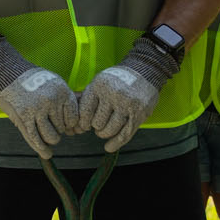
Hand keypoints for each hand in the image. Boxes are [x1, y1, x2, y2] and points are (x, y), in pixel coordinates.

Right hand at [0, 35, 82, 157]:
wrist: (9, 74)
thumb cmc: (33, 80)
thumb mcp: (54, 83)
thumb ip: (65, 100)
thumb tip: (77, 125)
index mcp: (62, 91)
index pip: (73, 118)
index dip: (69, 124)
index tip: (65, 125)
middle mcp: (51, 101)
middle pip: (63, 128)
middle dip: (58, 130)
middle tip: (51, 126)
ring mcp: (37, 110)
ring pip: (51, 136)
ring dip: (51, 139)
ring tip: (49, 137)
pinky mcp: (24, 117)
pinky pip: (35, 138)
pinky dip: (42, 149)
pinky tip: (46, 154)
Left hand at [78, 37, 179, 151]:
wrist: (144, 72)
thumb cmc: (116, 80)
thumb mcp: (99, 82)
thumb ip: (88, 100)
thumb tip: (76, 127)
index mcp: (99, 86)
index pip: (85, 111)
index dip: (83, 122)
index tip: (84, 125)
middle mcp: (113, 95)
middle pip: (97, 123)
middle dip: (95, 127)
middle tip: (98, 125)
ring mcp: (127, 105)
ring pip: (110, 130)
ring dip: (104, 134)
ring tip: (104, 131)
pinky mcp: (138, 114)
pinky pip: (124, 135)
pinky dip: (115, 144)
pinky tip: (109, 147)